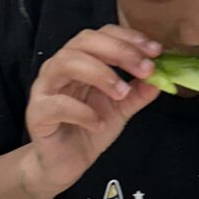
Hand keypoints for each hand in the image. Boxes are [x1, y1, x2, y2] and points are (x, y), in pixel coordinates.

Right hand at [23, 25, 160, 198]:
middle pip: (83, 41)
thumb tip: (161, 78)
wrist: (64, 164)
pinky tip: (98, 124)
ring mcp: (44, 89)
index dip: (129, 38)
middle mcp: (59, 67)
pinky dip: (82, 112)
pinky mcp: (37, 113)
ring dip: (100, 74)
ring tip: (122, 93)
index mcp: (80, 60)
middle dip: (119, 51)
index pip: (102, 35)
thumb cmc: (88, 130)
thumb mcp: (120, 110)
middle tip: (145, 69)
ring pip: (66, 63)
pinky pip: (58, 104)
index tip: (156, 51)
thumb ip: (138, 93)